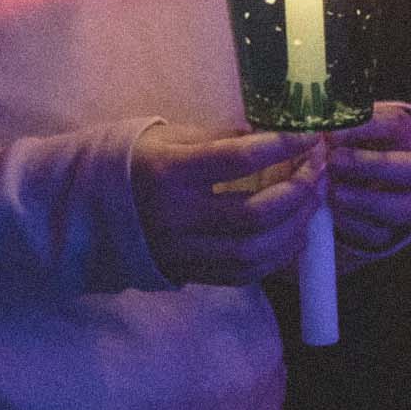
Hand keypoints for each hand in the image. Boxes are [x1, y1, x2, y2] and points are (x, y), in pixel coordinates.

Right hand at [131, 123, 325, 285]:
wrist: (92, 211)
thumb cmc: (137, 161)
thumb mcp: (169, 135)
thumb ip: (219, 137)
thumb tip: (270, 134)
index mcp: (167, 172)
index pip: (234, 160)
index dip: (279, 147)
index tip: (307, 136)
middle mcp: (176, 217)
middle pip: (253, 213)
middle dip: (297, 191)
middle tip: (318, 169)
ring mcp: (183, 252)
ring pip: (254, 252)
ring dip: (295, 227)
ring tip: (313, 201)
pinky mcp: (189, 275)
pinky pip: (244, 274)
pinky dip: (277, 257)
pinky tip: (295, 234)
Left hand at [326, 104, 410, 252]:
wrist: (345, 177)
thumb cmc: (340, 142)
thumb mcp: (339, 127)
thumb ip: (329, 126)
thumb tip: (313, 129)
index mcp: (401, 132)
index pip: (394, 125)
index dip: (362, 129)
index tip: (331, 134)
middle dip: (373, 165)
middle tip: (335, 162)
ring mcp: (407, 203)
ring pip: (406, 208)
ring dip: (367, 200)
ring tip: (334, 192)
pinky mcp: (389, 232)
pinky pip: (381, 234)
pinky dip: (356, 224)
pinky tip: (334, 212)